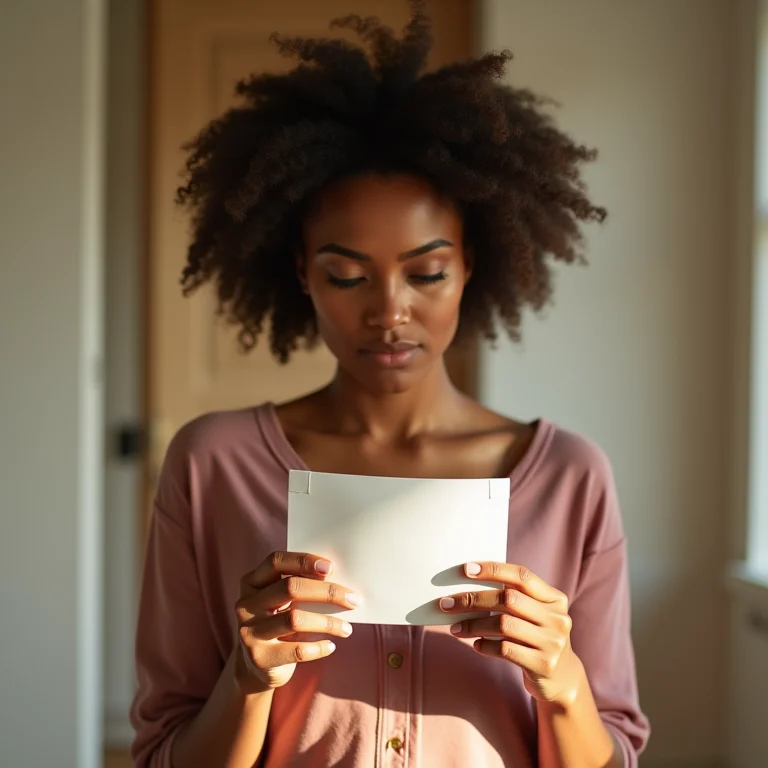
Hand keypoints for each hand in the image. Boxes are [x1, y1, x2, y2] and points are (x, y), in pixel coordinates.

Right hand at [234, 551, 361, 691]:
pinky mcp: (259, 657)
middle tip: (353, 600)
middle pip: (290, 588)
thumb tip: (339, 581)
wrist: (258, 666)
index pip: (275, 562)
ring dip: (328, 623)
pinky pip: (297, 650)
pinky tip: (331, 646)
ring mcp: (249, 631)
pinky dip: (319, 647)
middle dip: (327, 592)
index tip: (330, 568)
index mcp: (252, 582)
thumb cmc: (279, 623)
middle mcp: (246, 604)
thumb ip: (300, 587)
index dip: (303, 561)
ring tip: (347, 628)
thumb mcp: (282, 602)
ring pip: (295, 619)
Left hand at [438, 562, 580, 704]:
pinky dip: (485, 645)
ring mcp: (553, 642)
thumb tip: (469, 583)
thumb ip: (515, 598)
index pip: (522, 576)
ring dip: (473, 624)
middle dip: (473, 599)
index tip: (466, 569)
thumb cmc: (537, 638)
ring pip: (503, 624)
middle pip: (508, 599)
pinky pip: (505, 649)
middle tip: (446, 603)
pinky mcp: (543, 665)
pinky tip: (475, 644)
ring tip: (455, 628)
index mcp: (555, 599)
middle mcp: (557, 618)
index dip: (493, 569)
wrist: (563, 679)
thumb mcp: (535, 615)